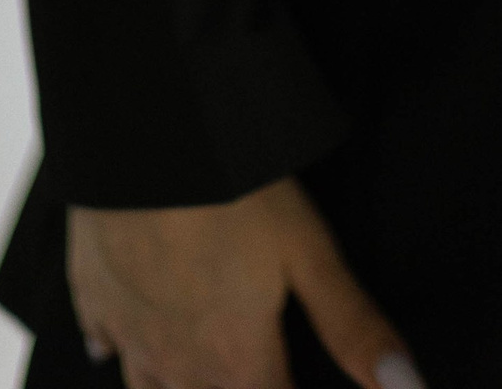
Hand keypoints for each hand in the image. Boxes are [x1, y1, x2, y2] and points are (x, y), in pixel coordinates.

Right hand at [67, 178, 425, 388]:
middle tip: (245, 358)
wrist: (145, 138)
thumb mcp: (311, 251)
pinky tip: (123, 341)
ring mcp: (130, 334)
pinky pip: (103, 346)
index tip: (284, 369)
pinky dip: (118, 349)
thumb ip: (355, 327)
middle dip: (230, 387)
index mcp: (239, 364)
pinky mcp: (91, 295)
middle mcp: (180, 367)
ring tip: (201, 364)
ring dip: (176, 383)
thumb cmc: (236, 189)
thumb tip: (410, 387)